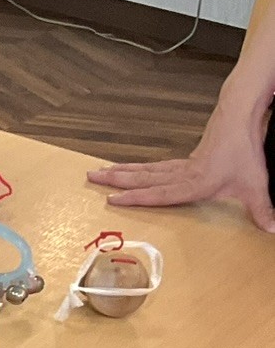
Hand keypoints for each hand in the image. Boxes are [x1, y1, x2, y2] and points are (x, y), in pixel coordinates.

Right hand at [86, 96, 274, 232]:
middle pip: (143, 178)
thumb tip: (273, 229)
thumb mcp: (256, 183)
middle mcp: (182, 175)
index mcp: (193, 184)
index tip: (112, 200)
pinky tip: (130, 170)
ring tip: (99, 172)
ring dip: (121, 172)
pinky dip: (139, 169)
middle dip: (116, 179)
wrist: (241, 118)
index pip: (159, 193)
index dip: (135, 198)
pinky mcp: (186, 160)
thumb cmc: (245, 151)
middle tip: (90, 177)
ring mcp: (182, 166)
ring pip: (145, 170)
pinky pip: (156, 167)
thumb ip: (262, 208)